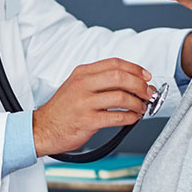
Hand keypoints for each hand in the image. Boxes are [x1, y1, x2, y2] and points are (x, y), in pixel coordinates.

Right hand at [32, 58, 155, 157]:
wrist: (42, 128)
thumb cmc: (62, 109)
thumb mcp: (76, 85)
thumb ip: (98, 80)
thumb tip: (128, 81)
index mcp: (82, 73)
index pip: (114, 63)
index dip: (135, 68)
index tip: (146, 76)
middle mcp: (83, 84)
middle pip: (120, 77)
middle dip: (140, 85)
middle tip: (149, 92)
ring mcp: (85, 102)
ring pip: (121, 97)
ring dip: (137, 103)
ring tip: (141, 107)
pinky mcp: (88, 121)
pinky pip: (116, 118)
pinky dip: (130, 118)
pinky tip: (132, 118)